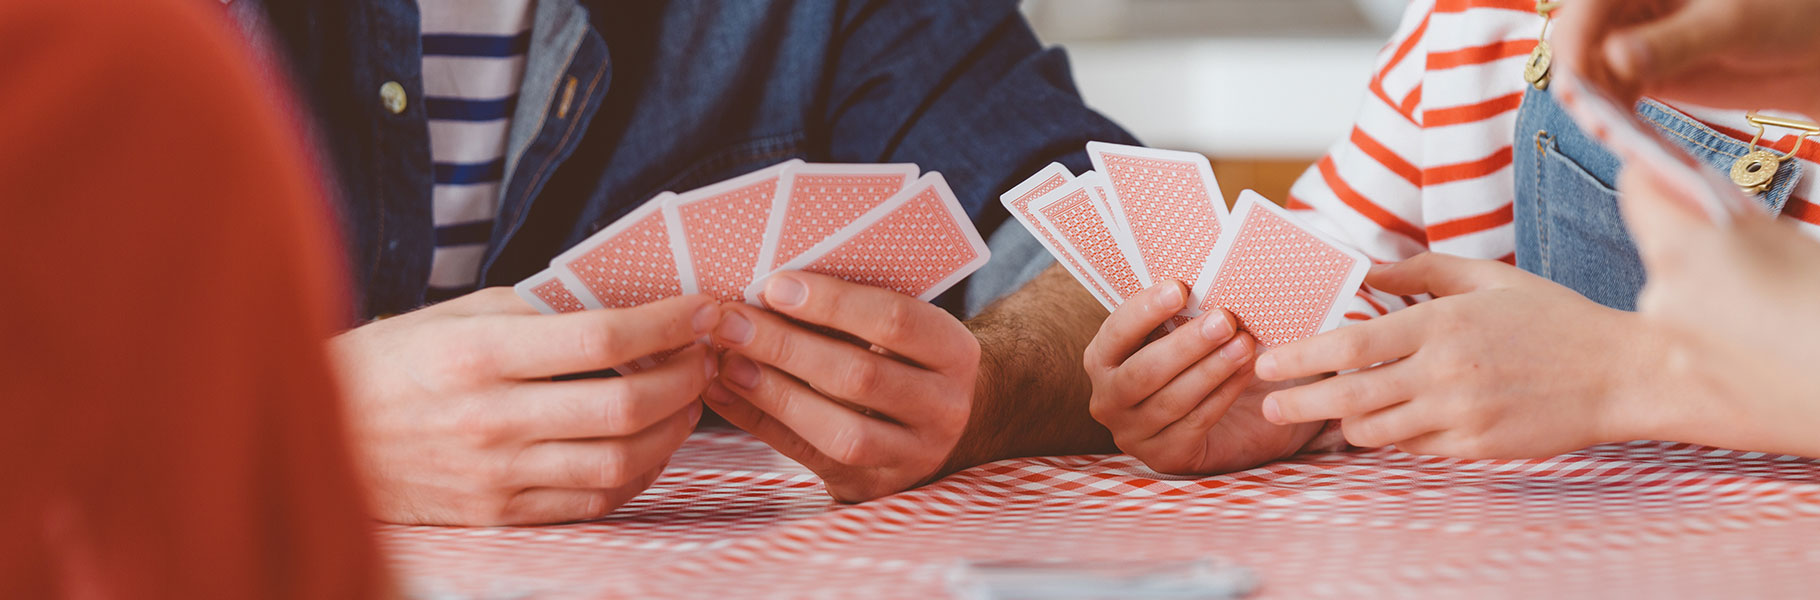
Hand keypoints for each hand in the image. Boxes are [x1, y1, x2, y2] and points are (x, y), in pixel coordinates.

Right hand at [331, 288, 716, 524]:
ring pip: (620, 461)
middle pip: (625, 407)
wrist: (321, 438)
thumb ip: (539, 313)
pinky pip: (593, 501)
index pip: (603, 339)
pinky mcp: (498, 514)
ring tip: (687, 400)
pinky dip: (638, 473)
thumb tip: (630, 307)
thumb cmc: (393, 363)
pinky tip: (651, 445)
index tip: (702, 309)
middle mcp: (490, 419)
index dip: (668, 323)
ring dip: (674, 429)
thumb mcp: (457, 316)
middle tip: (706, 355)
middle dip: (685, 378)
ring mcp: (495, 475)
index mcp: (479, 354)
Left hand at [704, 272, 976, 501]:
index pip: (896, 321)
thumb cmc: (906, 357)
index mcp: (954, 353)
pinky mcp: (873, 486)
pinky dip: (760, 422)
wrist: (944, 423)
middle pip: (861, 376)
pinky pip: (810, 458)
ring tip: (726, 360)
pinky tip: (725, 392)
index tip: (773, 285)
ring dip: (773, 391)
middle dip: (786, 346)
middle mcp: (944, 409)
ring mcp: (912, 456)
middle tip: (730, 321)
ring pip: (840, 430)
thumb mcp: (903, 326)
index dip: (831, 302)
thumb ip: (853, 309)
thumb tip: (768, 289)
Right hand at [1083, 280, 1319, 473]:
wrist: (1233, 416)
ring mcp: (1133, 433)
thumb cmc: (1200, 361)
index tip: (1180, 288)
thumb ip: (1183, 313)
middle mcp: (1108, 399)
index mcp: (1103, 360)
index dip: (1145, 310)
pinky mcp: (1165, 457)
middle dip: (1186, 344)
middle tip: (1225, 319)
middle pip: (1143, 371)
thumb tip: (1207, 276)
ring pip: (1171, 400)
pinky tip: (1246, 372)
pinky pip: (1194, 424)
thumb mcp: (1185, 333)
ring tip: (1244, 344)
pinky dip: (1223, 395)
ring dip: (1211, 369)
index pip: (1116, 332)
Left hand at [1254, 254, 1652, 458]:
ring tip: (1328, 416)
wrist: (1620, 373)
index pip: (1352, 346)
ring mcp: (1461, 416)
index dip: (1302, 358)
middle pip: (1350, 397)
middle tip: (1268, 404)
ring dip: (1345, 425)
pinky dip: (1393, 438)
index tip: (1267, 362)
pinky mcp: (1477, 448)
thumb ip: (1423, 271)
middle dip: (1300, 403)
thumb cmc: (1552, 318)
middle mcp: (1445, 374)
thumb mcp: (1488, 278)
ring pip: (1376, 432)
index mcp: (1442, 325)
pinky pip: (1415, 449)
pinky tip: (1388, 425)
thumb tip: (1368, 269)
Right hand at [1553, 0, 1819, 117]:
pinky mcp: (1642, 74)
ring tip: (1609, 133)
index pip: (1589, 5)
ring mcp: (1633, 42)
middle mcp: (1632, 8)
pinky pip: (1610, 94)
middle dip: (1579, 81)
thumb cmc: (1786, 15)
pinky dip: (1611, 115)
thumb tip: (1616, 58)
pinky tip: (1623, 133)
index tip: (1573, 83)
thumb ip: (1677, 41)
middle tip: (1593, 119)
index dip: (1573, 42)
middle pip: (1581, 42)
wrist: (1811, 50)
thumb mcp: (1733, 23)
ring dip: (1592, 104)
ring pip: (1590, 72)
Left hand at [1614, 160, 1819, 454]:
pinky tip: (1780, 340)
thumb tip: (1702, 192)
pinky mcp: (1694, 382)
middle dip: (1706, 243)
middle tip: (1769, 257)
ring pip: (1684, 294)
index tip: (1685, 174)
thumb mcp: (1798, 241)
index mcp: (1686, 248)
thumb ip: (1739, 217)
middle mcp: (1662, 296)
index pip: (1640, 184)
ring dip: (1720, 291)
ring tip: (1786, 306)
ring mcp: (1675, 347)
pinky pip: (1699, 338)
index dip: (1664, 174)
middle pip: (1667, 245)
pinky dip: (1729, 333)